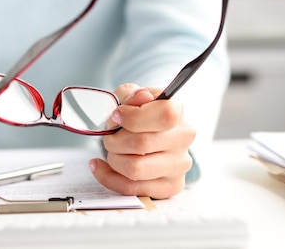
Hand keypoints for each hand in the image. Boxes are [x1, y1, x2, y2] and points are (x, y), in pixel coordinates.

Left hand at [89, 83, 195, 198]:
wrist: (146, 134)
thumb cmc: (136, 115)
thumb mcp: (129, 97)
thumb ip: (130, 94)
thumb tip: (140, 96)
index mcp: (177, 111)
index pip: (164, 115)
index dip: (133, 117)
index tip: (116, 116)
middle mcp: (183, 138)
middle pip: (142, 144)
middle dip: (114, 140)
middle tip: (109, 136)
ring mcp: (179, 165)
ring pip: (135, 169)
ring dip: (113, 159)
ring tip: (112, 151)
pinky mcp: (170, 187)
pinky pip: (132, 189)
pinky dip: (108, 177)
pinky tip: (101, 166)